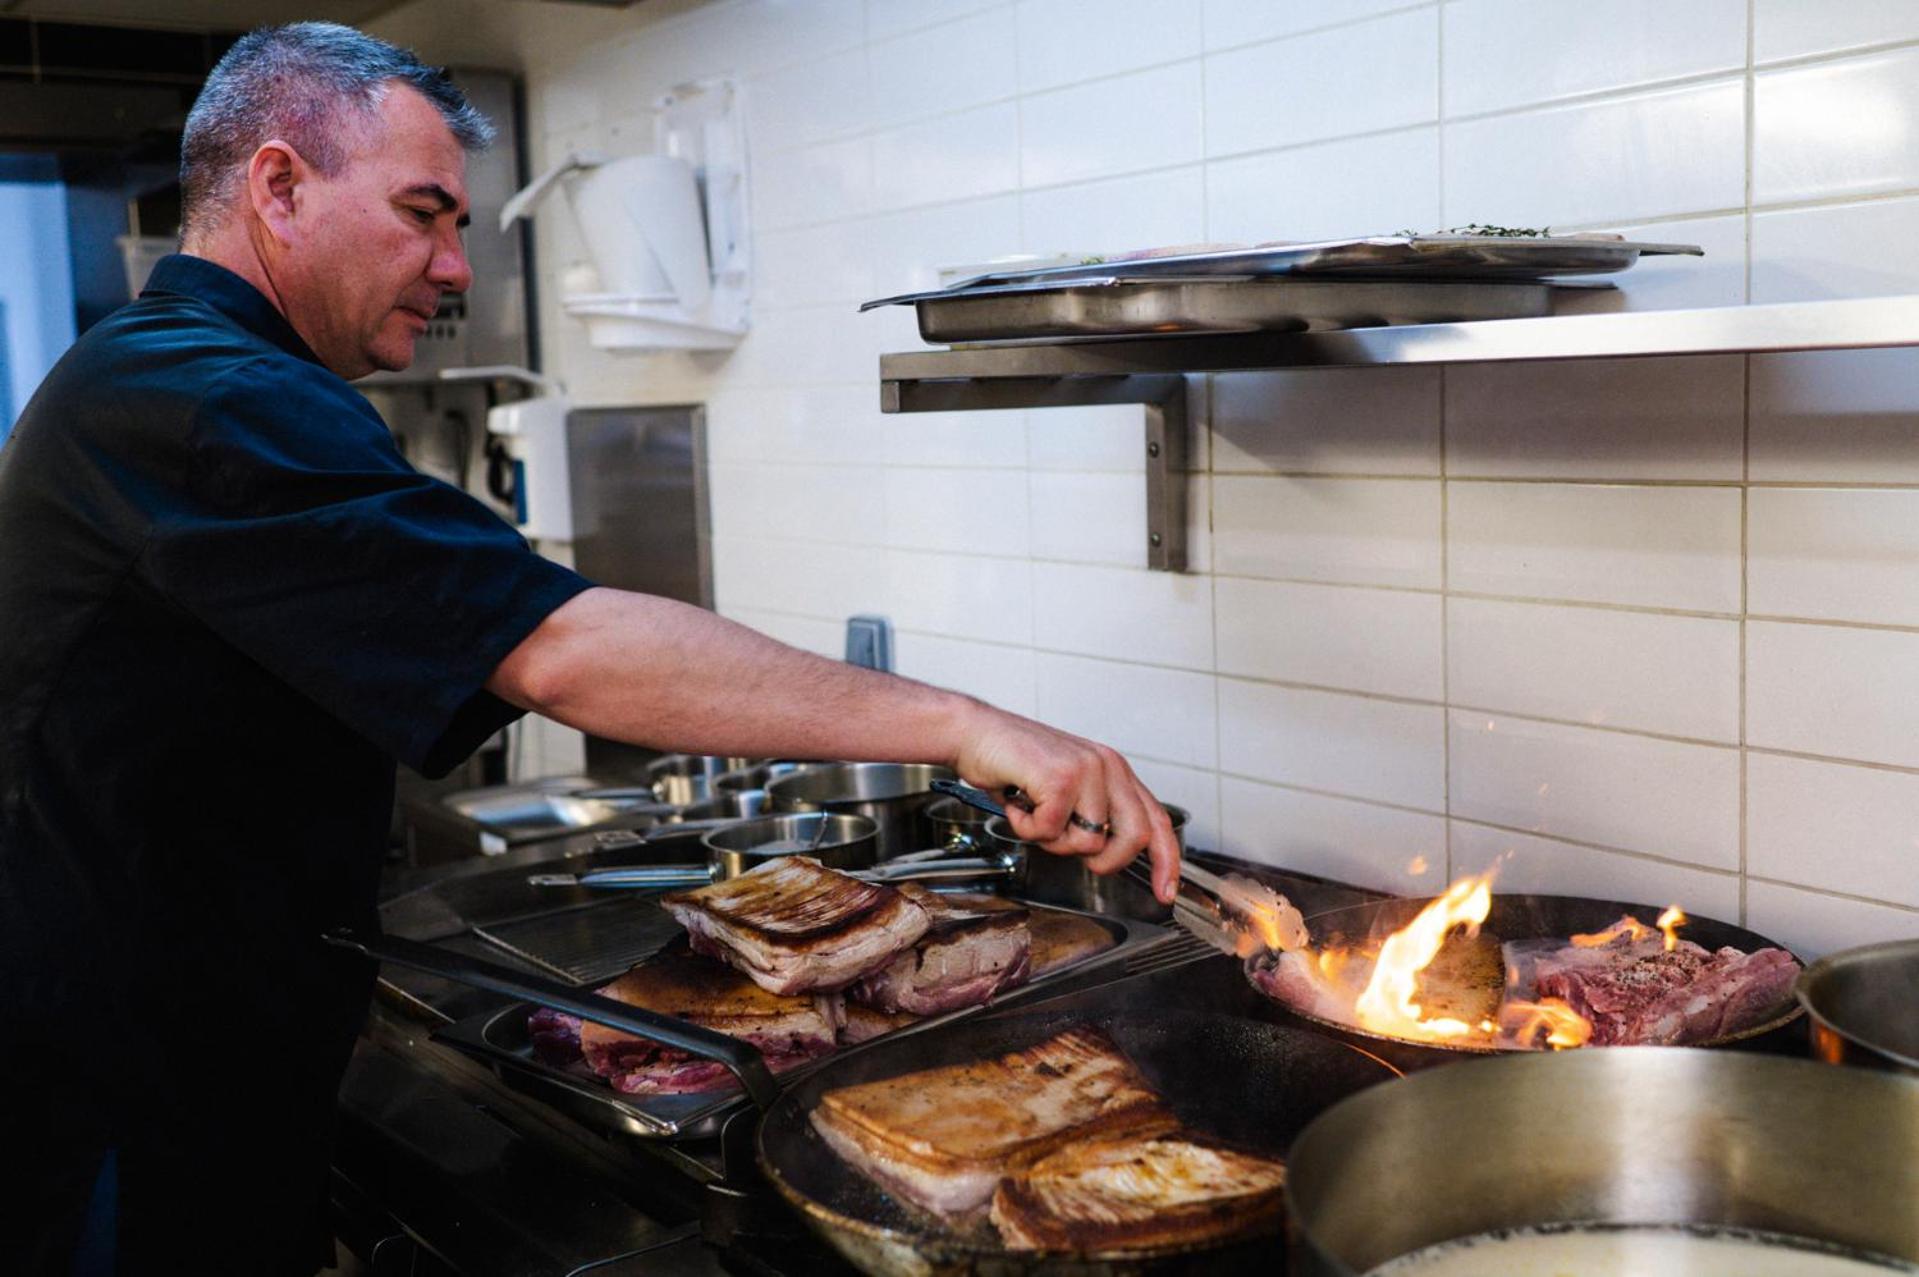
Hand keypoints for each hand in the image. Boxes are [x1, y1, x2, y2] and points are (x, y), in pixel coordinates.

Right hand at [950, 702, 1180, 902]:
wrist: (974, 733)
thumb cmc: (1013, 763)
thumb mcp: (1065, 787)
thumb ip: (1091, 813)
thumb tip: (1104, 854)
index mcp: (1114, 770)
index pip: (1156, 820)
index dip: (1166, 861)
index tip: (1165, 892)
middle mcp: (1108, 766)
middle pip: (1135, 837)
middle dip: (1105, 861)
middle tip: (1069, 847)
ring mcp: (1087, 770)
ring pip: (1087, 842)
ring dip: (1051, 840)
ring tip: (1033, 812)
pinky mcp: (1060, 777)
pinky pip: (1050, 831)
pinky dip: (1026, 827)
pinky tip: (1017, 802)